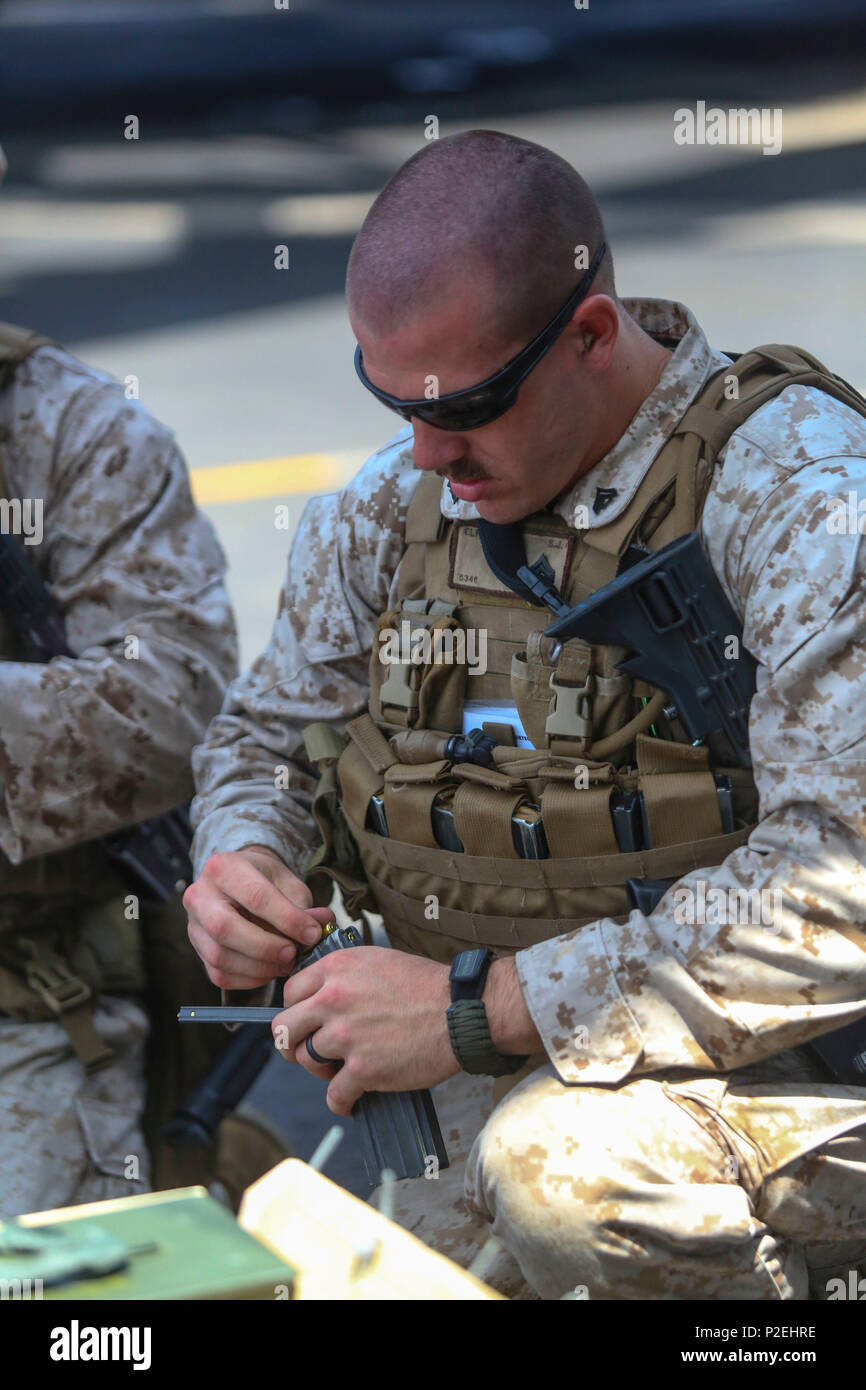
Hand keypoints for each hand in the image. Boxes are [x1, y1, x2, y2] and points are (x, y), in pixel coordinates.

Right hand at [184, 845, 334, 989]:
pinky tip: (270, 970)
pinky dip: (250, 979)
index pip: (255, 897)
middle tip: (293, 954)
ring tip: (286, 963)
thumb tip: (319, 928)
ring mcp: (193, 925)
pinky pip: (220, 974)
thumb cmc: (265, 881)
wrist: (239, 882)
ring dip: (259, 967)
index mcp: (223, 868)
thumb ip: (302, 905)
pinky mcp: (197, 949)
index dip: (287, 919)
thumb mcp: (286, 882)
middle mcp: (199, 895)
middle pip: (225, 928)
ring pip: (220, 956)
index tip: (312, 933)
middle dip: (265, 947)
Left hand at [272, 946, 459, 1115]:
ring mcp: (345, 1036)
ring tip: (338, 1071)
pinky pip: (334, 1095)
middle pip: (285, 1028)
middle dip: (295, 1042)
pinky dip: (340, 1102)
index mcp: (336, 969)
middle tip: (309, 1049)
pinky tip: (350, 1100)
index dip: (296, 1010)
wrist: (460, 1011)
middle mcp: (333, 1000)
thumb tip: (322, 993)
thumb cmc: (426, 985)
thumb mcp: (377, 961)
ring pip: (305, 1060)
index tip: (306, 1022)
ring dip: (319, 1070)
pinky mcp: (362, 1069)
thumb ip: (344, 975)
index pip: (289, 993)